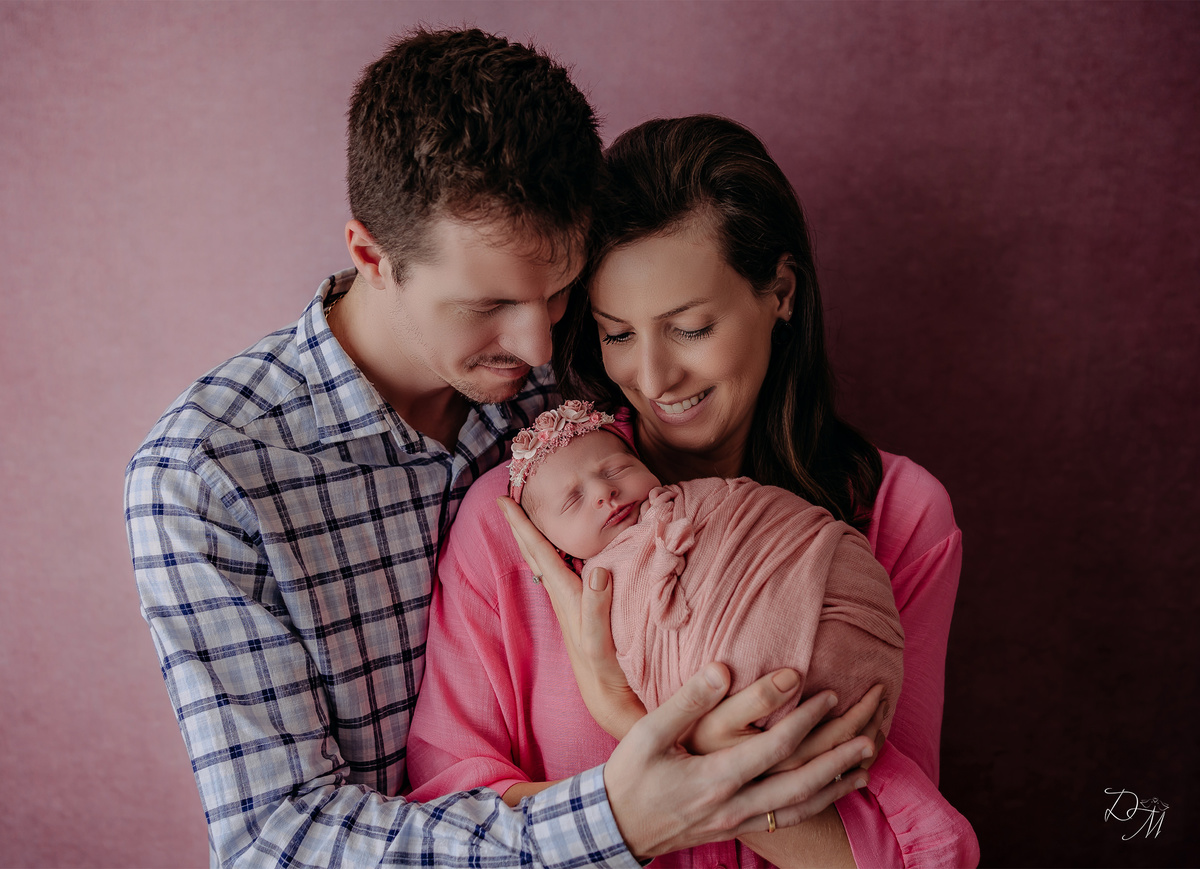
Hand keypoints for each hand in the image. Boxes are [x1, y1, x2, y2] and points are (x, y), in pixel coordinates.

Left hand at [499, 496, 644, 737]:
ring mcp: (575, 607)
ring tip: (534, 520)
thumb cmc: (607, 677)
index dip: (523, 526)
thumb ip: (595, 611)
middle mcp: (566, 599)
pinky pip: (570, 575)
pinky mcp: (588, 614)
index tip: (502, 499)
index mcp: (567, 599)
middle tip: (510, 501)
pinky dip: (566, 558)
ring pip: (552, 565)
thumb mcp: (599, 647)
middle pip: (539, 556)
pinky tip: (573, 556)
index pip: (541, 554)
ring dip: (541, 542)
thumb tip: (597, 570)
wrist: (612, 707)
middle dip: (524, 528)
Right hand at [604, 663, 872, 859]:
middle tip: (869, 732)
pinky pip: (788, 818)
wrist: (615, 827)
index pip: (774, 747)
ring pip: (800, 806)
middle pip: (800, 782)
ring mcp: (737, 821)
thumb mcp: (648, 733)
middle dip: (837, 757)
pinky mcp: (737, 828)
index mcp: (715, 777)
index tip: (828, 692)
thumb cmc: (630, 775)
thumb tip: (721, 668)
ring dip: (836, 784)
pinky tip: (833, 790)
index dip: (805, 719)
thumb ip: (688, 701)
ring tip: (866, 762)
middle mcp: (733, 804)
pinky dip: (817, 803)